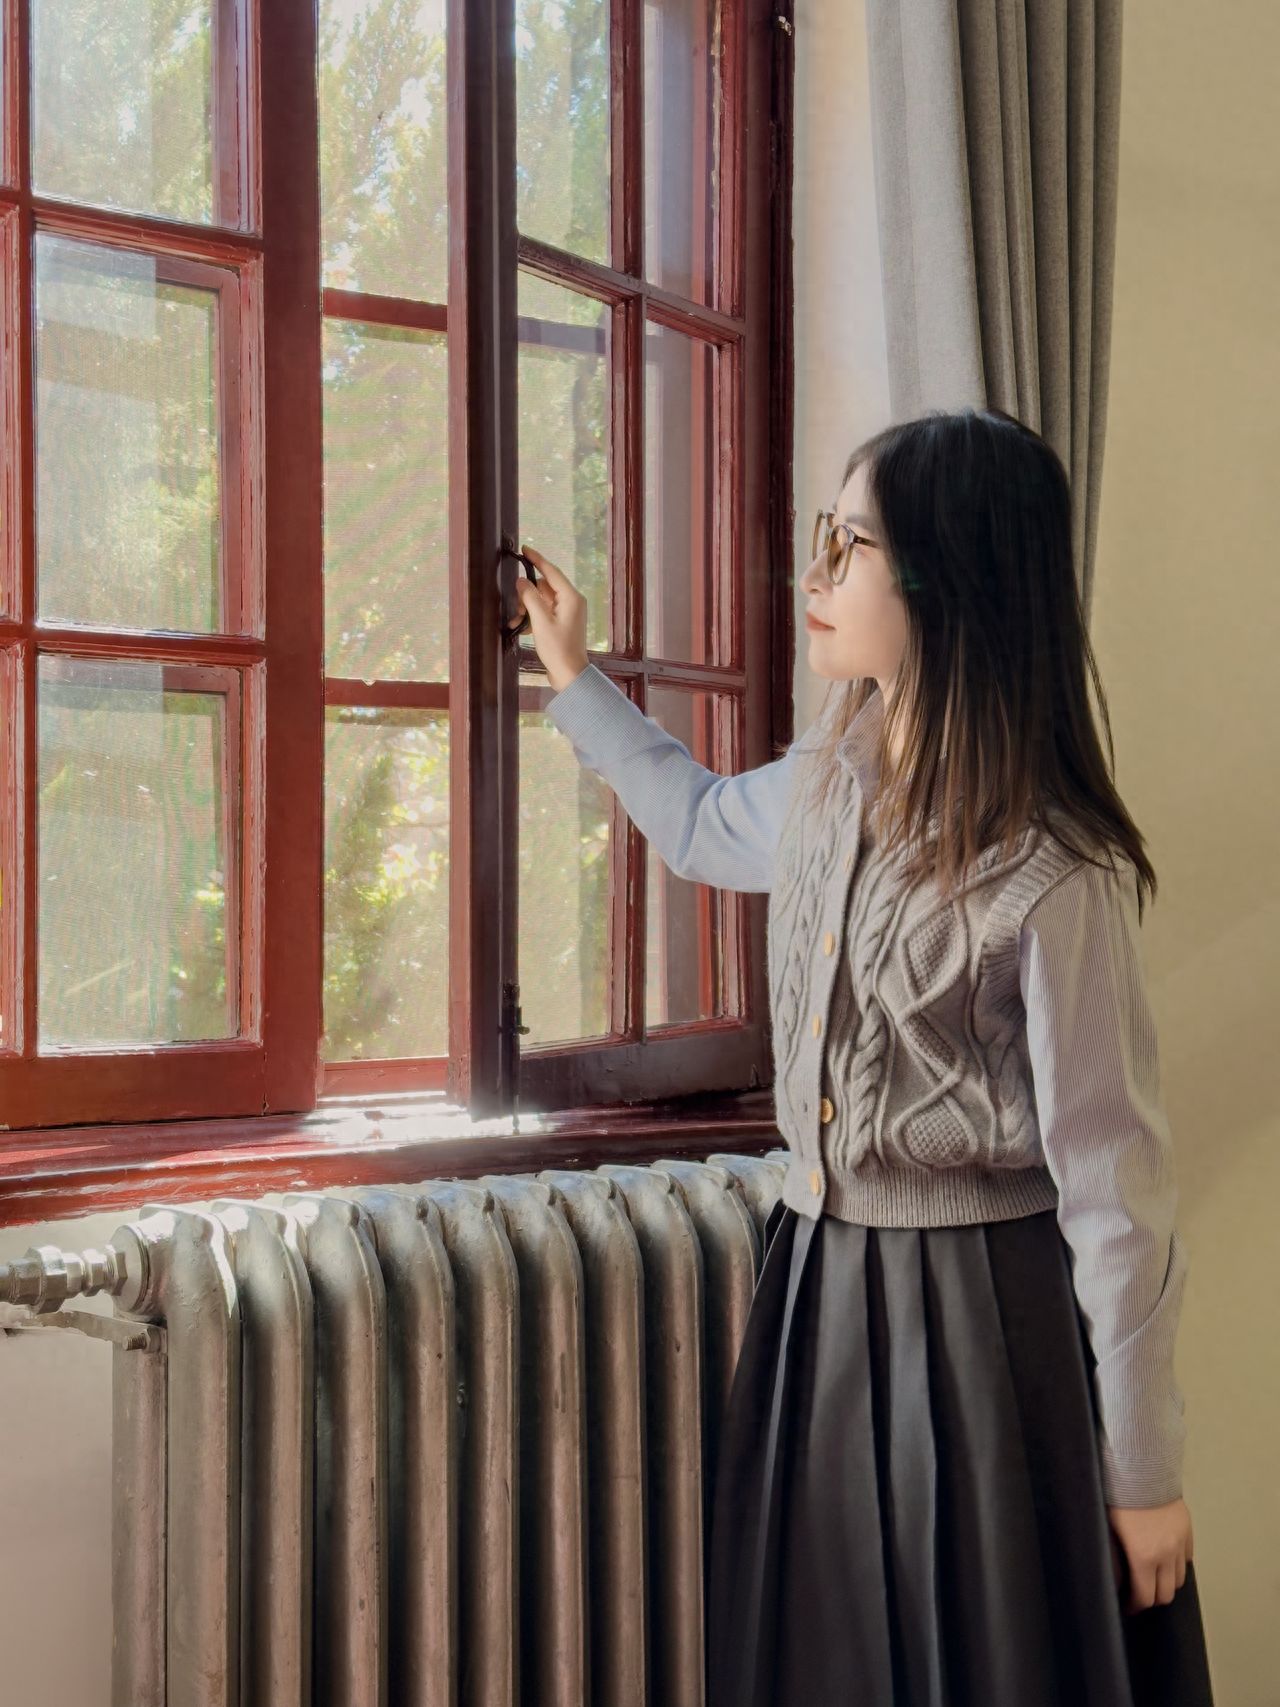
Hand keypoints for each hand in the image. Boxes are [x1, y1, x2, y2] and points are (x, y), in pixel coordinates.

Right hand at [514, 543, 589, 693]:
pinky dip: (533, 617)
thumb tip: (521, 580)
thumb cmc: (558, 649)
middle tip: (517, 609)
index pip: (551, 571)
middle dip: (527, 595)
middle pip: (544, 587)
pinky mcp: (562, 622)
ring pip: (542, 600)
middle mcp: (572, 601)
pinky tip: (524, 628)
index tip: (524, 548)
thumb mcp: (540, 621)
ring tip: (518, 622)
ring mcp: (568, 612)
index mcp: (571, 597)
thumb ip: (530, 597)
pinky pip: (544, 612)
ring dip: (527, 608)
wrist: (569, 675)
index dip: (537, 559)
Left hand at [1106, 1498, 1192, 1614]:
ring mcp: (1180, 1544)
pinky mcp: (1188, 1532)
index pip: (1145, 1597)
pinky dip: (1177, 1565)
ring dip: (1166, 1583)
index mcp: (1143, 1557)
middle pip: (1166, 1594)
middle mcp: (1166, 1555)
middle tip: (1140, 1595)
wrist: (1142, 1469)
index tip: (1127, 1606)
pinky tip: (1165, 1560)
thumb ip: (1113, 1557)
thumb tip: (1112, 1578)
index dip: (1134, 1606)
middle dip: (1151, 1599)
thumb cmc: (1119, 1497)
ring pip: (1179, 1579)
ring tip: (1152, 1577)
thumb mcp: (1109, 1529)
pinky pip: (1186, 1559)